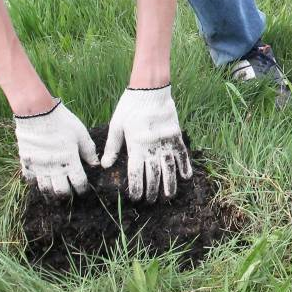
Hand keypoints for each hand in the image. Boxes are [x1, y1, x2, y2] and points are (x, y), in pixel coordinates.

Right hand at [14, 100, 98, 195]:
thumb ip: (88, 151)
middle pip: (61, 191)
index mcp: (70, 161)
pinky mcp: (26, 162)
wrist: (37, 112)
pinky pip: (30, 180)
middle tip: (69, 194)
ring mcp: (39, 167)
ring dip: (51, 193)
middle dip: (67, 195)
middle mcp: (54, 168)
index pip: (79, 183)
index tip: (83, 190)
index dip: (82, 189)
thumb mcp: (80, 133)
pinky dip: (35, 183)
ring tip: (54, 194)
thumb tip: (96, 164)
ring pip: (45, 189)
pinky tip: (39, 181)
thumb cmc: (62, 121)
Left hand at [100, 85, 192, 201]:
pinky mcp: (176, 136)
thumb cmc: (130, 107)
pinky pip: (182, 153)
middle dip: (152, 190)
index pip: (136, 173)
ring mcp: (166, 142)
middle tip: (151, 201)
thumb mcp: (116, 125)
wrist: (150, 90)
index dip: (136, 188)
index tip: (136, 198)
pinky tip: (186, 177)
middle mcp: (152, 148)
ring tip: (169, 197)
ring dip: (170, 184)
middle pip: (153, 175)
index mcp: (136, 146)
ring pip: (169, 168)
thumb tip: (105, 165)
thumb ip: (112, 147)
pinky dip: (185, 165)